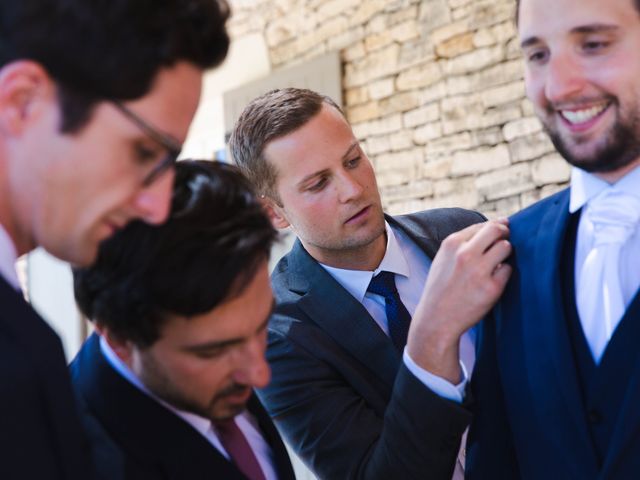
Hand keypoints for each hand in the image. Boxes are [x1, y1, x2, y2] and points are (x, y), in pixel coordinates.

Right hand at [407, 219, 511, 382]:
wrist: (437, 319)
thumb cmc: (442, 287)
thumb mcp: (443, 258)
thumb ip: (463, 242)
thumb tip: (495, 225)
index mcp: (451, 244)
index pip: (482, 225)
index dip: (494, 227)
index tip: (500, 232)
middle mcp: (465, 254)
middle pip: (497, 230)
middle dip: (505, 233)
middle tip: (506, 240)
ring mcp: (479, 270)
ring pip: (506, 247)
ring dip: (504, 253)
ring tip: (496, 263)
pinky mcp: (491, 287)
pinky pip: (508, 270)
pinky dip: (503, 274)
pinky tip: (492, 281)